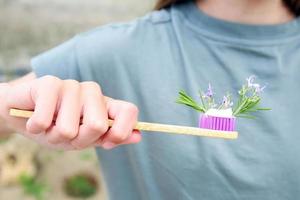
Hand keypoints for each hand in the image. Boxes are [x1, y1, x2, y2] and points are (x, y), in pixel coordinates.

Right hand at [0, 76, 140, 149]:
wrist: (22, 117)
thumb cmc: (56, 129)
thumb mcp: (84, 139)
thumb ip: (111, 137)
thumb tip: (138, 136)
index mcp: (104, 105)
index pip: (128, 111)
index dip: (122, 131)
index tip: (107, 142)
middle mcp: (93, 92)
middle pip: (98, 125)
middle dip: (77, 139)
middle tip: (65, 133)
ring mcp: (72, 85)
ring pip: (69, 128)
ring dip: (53, 136)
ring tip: (49, 125)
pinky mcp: (50, 83)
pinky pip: (46, 120)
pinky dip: (36, 128)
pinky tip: (34, 120)